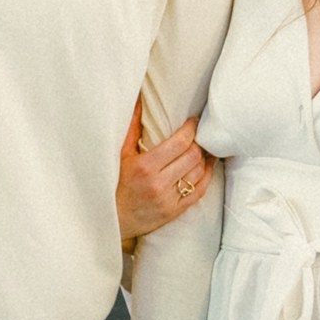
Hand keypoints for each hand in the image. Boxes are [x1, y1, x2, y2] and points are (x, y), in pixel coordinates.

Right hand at [117, 98, 210, 246]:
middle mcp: (158, 184)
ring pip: (198, 173)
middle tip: (200, 134)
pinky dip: (207, 176)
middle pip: (192, 156)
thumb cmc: (115, 183)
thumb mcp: (120, 155)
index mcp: (145, 167)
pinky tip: (207, 166)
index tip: (193, 121)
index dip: (191, 129)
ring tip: (205, 148)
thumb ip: (132, 127)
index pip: (179, 143)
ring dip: (205, 158)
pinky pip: (199, 192)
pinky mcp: (174, 212)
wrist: (112, 219)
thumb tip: (138, 101)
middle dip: (199, 142)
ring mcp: (168, 200)